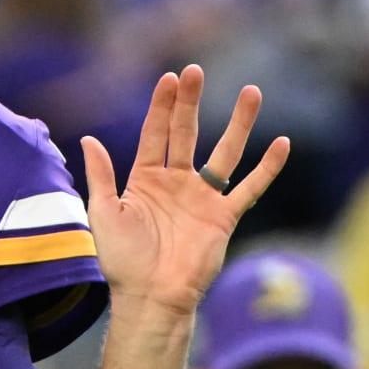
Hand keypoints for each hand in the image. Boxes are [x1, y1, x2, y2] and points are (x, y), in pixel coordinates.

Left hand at [80, 64, 289, 313]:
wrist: (149, 297)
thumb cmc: (121, 260)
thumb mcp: (104, 212)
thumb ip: (101, 175)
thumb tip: (88, 138)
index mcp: (145, 179)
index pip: (156, 134)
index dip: (162, 107)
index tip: (169, 78)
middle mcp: (176, 183)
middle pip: (187, 133)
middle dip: (190, 103)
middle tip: (196, 72)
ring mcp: (202, 197)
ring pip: (225, 152)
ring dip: (238, 123)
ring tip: (252, 92)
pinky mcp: (224, 216)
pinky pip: (250, 187)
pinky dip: (267, 167)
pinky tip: (280, 143)